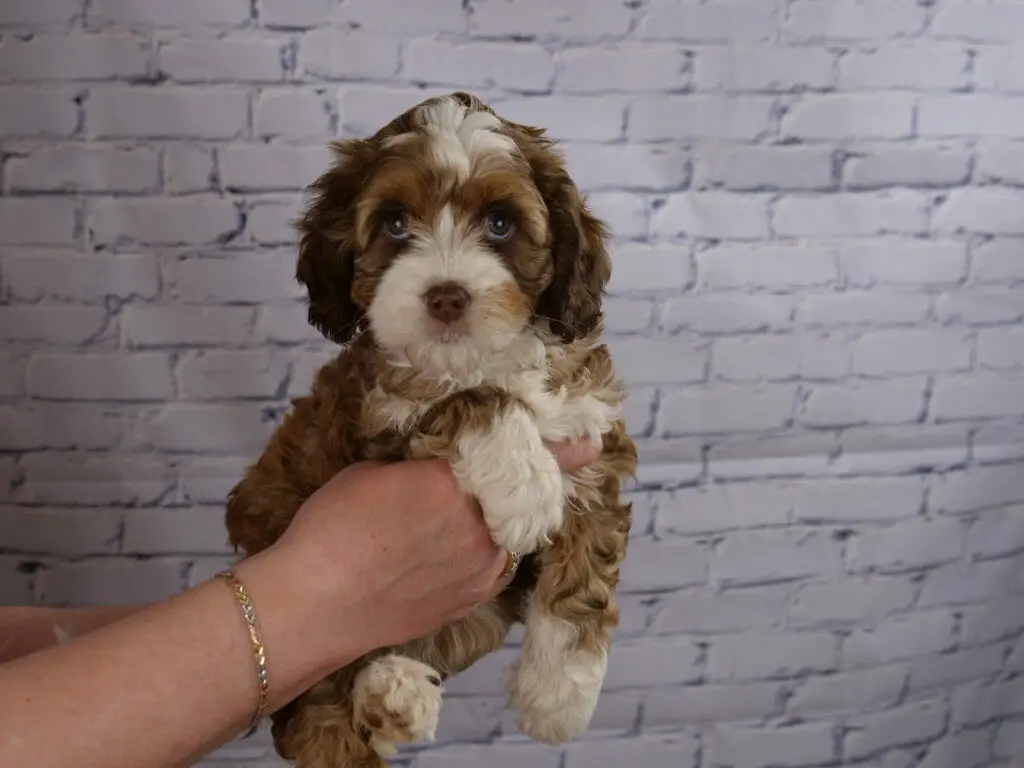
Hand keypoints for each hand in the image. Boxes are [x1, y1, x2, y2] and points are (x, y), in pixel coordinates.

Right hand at [268, 438, 601, 661]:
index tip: (592, 443)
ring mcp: (481, 570)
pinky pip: (496, 566)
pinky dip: (490, 551)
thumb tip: (442, 463)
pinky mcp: (471, 601)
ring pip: (512, 536)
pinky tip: (464, 547)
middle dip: (530, 484)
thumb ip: (422, 465)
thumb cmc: (332, 528)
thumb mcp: (374, 472)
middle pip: (524, 499)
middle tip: (530, 471)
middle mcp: (480, 528)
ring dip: (507, 521)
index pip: (522, 456)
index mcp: (455, 483)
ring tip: (481, 513)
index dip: (562, 450)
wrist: (312, 607)